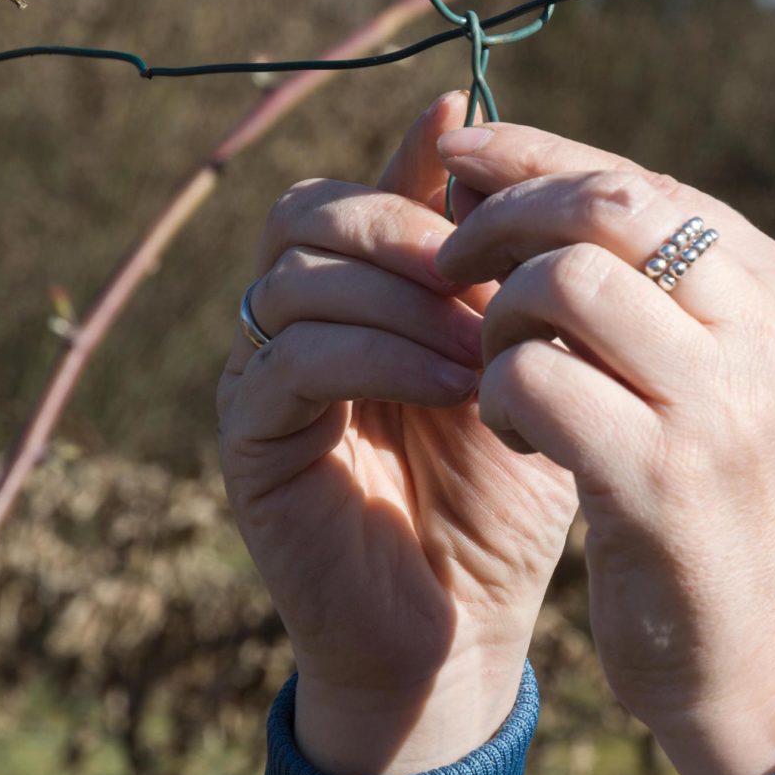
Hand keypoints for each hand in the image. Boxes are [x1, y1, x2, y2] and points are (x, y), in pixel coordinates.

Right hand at [216, 91, 579, 774]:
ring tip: (483, 348)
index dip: (415, 162)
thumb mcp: (525, 374)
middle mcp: (295, 322)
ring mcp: (260, 376)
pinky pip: (291, 358)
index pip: (363, 188)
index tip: (479, 145)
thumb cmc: (501, 502)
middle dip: (404, 230)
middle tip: (486, 272)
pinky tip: (452, 388)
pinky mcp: (249, 437)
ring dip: (399, 299)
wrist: (462, 630)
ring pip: (295, 278)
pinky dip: (378, 357)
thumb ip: (509, 281)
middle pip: (309, 213)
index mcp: (358, 294)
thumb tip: (526, 171)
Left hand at [431, 118, 774, 774]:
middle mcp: (774, 336)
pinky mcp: (660, 476)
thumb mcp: (740, 389)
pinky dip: (497, 393)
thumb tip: (559, 184)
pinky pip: (533, 377)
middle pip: (609, 208)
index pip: (652, 184)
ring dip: (498, 316)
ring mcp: (722, 405)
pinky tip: (513, 436)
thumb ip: (678, 296)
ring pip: (564, 281)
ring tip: (498, 371)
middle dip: (507, 213)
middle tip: (446, 253)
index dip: (545, 158)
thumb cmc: (734, 523)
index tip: (467, 158)